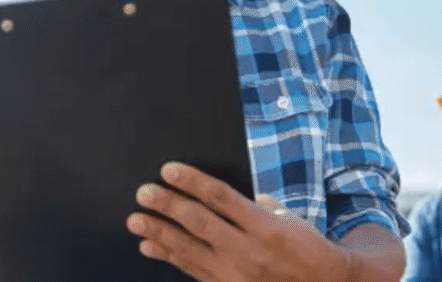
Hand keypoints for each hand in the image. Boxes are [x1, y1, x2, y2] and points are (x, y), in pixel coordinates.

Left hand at [125, 162, 353, 281]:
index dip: (192, 182)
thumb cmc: (306, 248)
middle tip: (143, 193)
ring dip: (158, 233)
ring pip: (188, 249)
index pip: (221, 198)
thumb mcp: (288, 219)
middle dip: (167, 206)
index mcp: (265, 227)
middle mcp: (248, 251)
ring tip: (135, 221)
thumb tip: (222, 197)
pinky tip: (149, 247)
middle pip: (199, 223)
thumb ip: (255, 206)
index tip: (169, 169)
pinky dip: (168, 257)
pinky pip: (191, 270)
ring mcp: (235, 274)